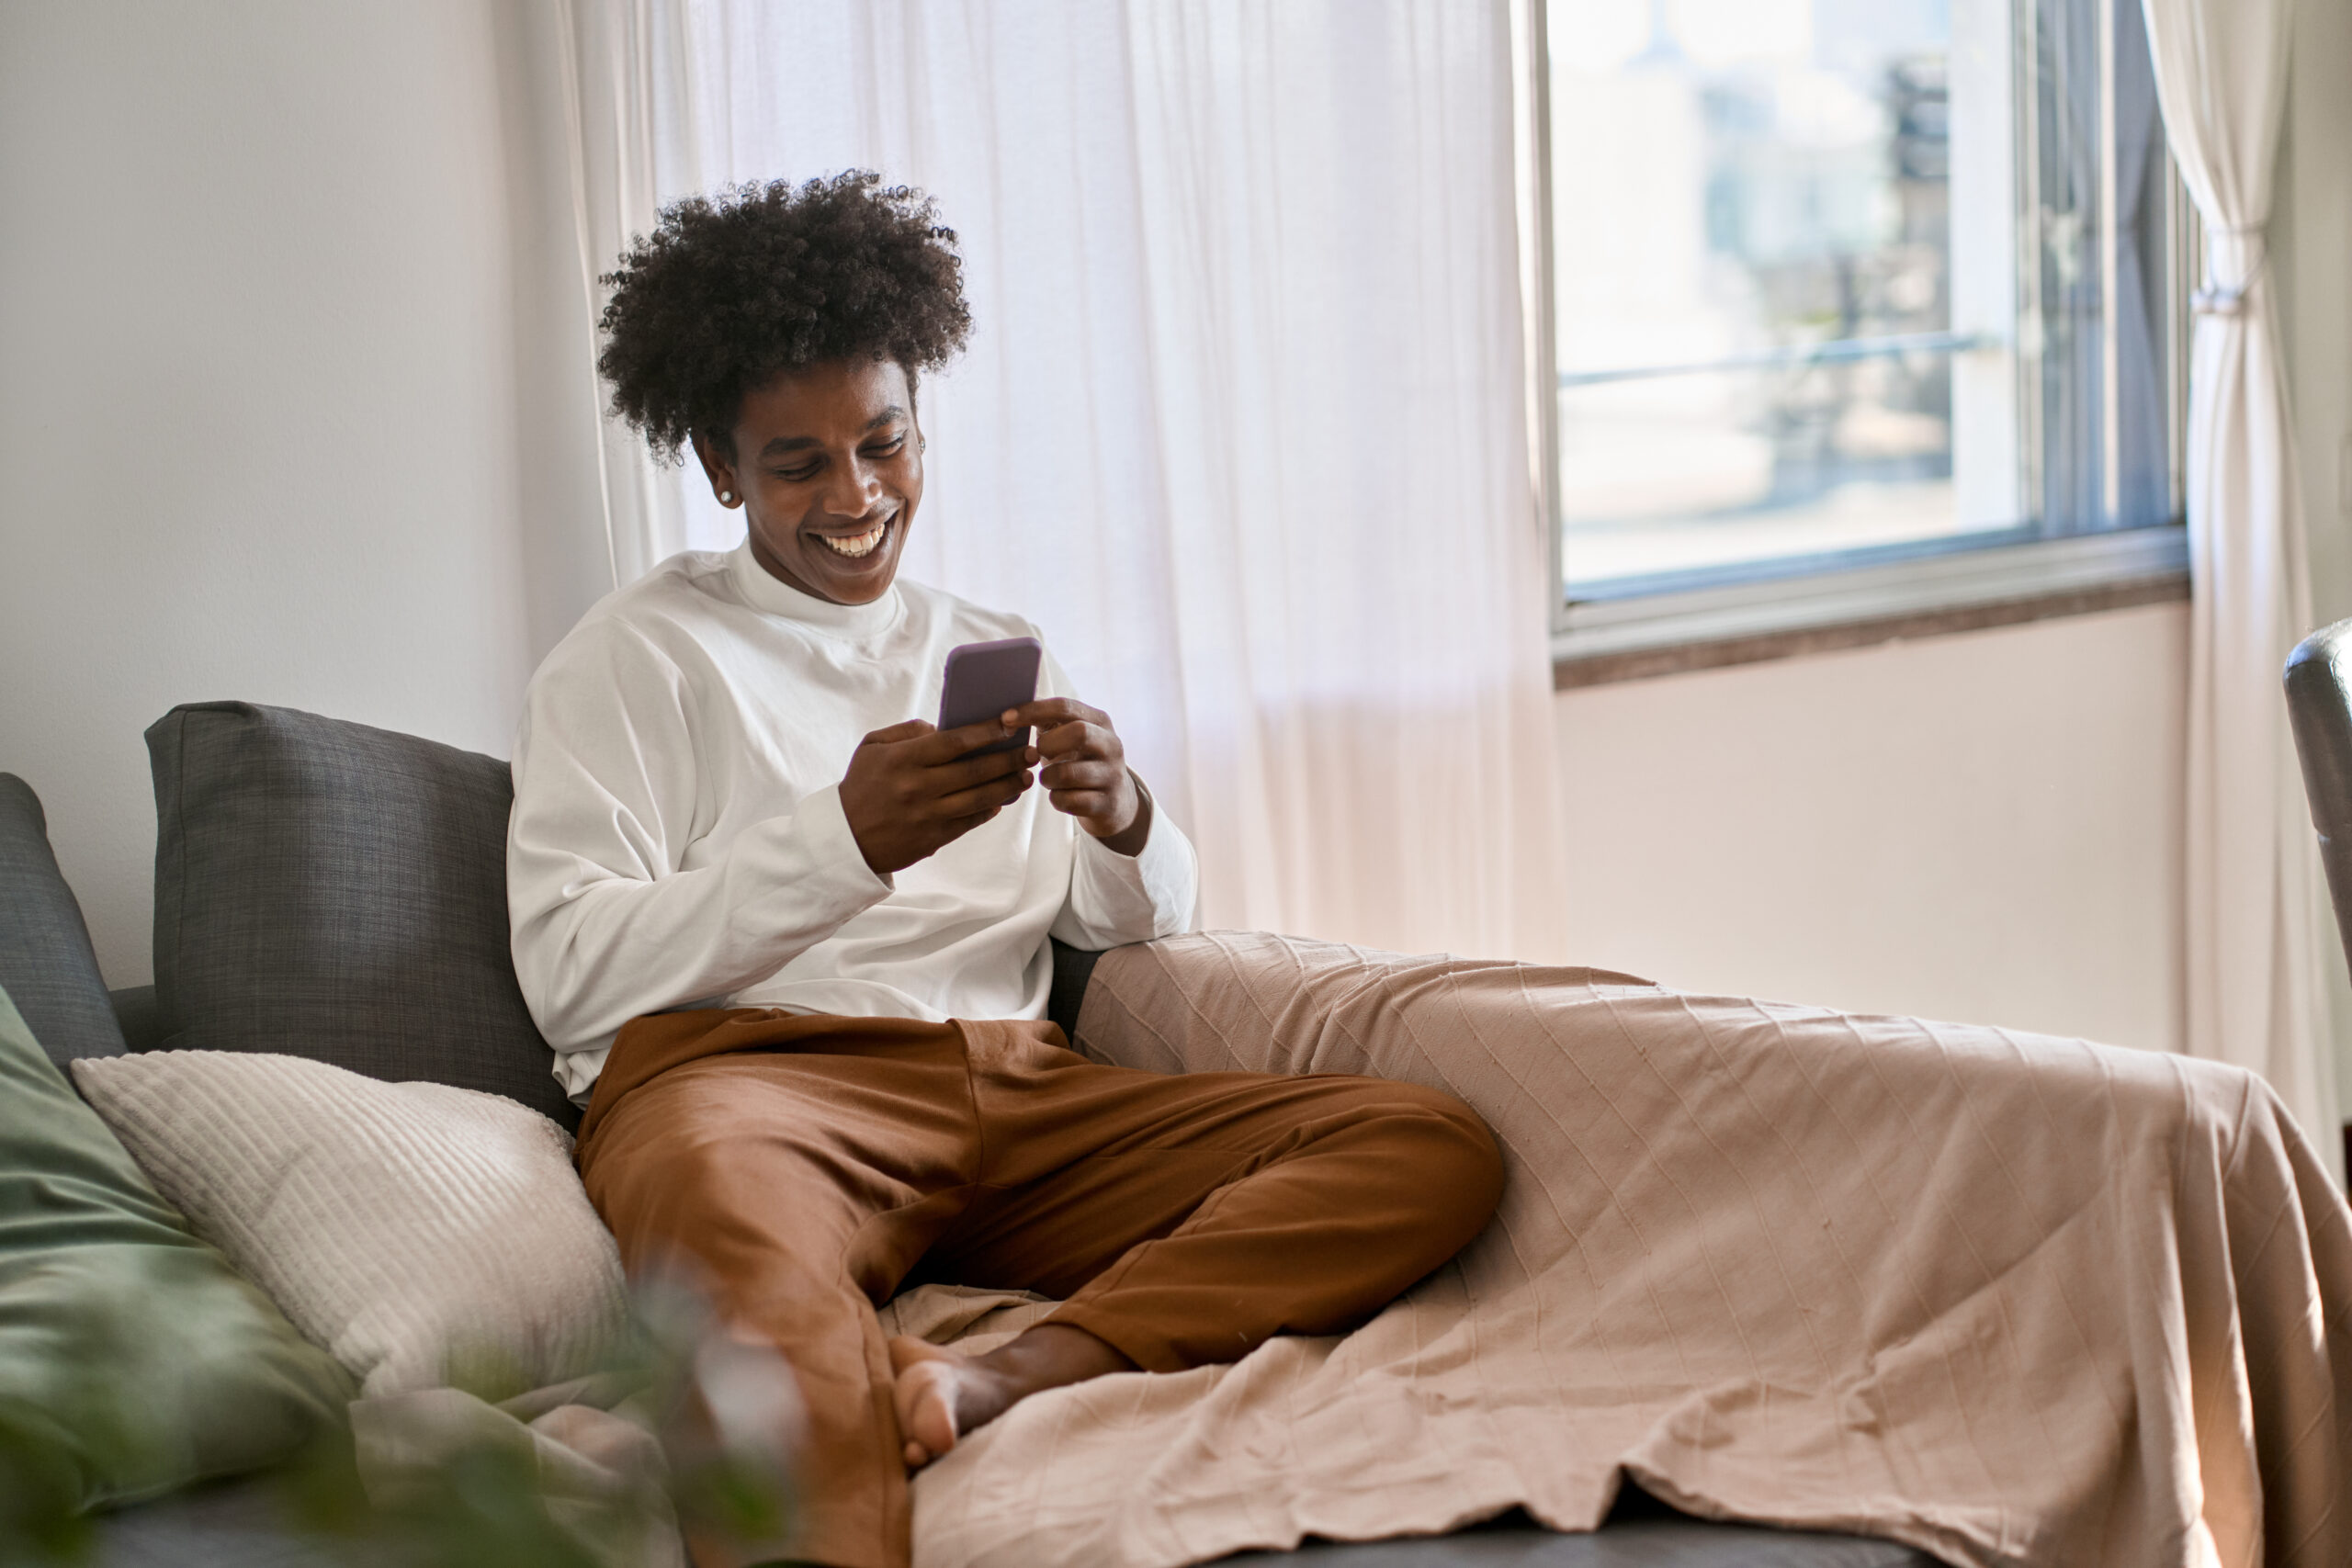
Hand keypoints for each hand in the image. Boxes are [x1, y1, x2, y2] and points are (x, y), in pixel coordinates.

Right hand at [839, 718, 1034, 874]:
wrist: (845, 839)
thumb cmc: (860, 786)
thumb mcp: (872, 748)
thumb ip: (907, 731)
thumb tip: (943, 726)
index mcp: (903, 760)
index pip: (954, 742)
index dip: (985, 732)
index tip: (1009, 724)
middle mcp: (918, 788)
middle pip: (974, 771)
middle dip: (1008, 759)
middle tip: (1031, 751)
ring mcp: (928, 816)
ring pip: (979, 799)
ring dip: (1007, 787)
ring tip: (1025, 776)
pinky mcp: (934, 839)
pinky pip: (971, 822)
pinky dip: (989, 810)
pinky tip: (1002, 799)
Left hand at [1007, 698, 1151, 856]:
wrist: (1115, 800)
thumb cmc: (1079, 761)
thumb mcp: (1068, 735)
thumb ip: (1045, 718)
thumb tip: (1008, 711)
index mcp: (1099, 721)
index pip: (1065, 707)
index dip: (1033, 711)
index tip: (1005, 718)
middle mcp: (1111, 745)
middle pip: (1079, 733)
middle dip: (1048, 744)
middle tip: (1036, 754)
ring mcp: (1112, 775)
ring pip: (1068, 774)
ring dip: (1047, 777)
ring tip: (1048, 778)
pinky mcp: (1107, 803)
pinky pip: (1069, 801)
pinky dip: (1056, 799)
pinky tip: (1059, 795)